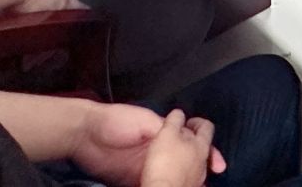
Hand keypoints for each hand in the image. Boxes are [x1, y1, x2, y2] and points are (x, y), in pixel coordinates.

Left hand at [66, 102, 224, 186]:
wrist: (84, 133)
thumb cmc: (116, 121)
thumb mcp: (146, 120)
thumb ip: (165, 129)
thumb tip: (187, 136)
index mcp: (163, 135)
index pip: (190, 145)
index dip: (205, 153)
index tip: (217, 164)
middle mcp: (157, 153)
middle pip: (182, 165)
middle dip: (197, 174)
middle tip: (207, 183)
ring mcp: (145, 168)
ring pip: (169, 178)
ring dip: (182, 184)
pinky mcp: (131, 181)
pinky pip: (150, 186)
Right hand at [139, 110, 223, 186]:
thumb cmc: (165, 162)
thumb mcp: (167, 134)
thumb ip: (175, 121)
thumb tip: (179, 113)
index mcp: (201, 145)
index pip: (207, 127)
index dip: (197, 121)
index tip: (187, 123)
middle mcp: (204, 161)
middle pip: (203, 145)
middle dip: (192, 140)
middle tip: (179, 139)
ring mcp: (199, 177)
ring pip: (198, 162)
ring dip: (189, 157)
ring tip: (176, 156)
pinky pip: (192, 177)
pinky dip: (186, 172)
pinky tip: (177, 173)